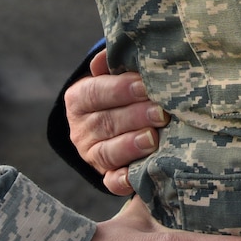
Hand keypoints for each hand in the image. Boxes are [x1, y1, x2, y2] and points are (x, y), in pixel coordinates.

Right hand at [68, 48, 165, 194]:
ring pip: (107, 152)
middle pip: (105, 122)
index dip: (120, 89)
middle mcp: (81, 129)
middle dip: (134, 117)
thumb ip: (114, 64)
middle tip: (161, 112)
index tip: (145, 86)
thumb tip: (103, 59)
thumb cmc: (126, 90)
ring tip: (153, 139)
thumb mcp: (117, 73)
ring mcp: (92, 155)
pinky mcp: (106, 176)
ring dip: (130, 146)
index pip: (95, 92)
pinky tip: (137, 176)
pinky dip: (123, 181)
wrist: (119, 119)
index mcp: (79, 99)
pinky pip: (111, 182)